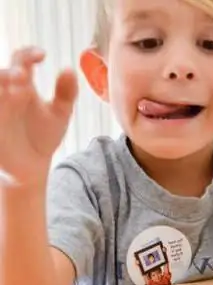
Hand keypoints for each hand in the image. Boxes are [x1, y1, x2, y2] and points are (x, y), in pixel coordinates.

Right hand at [0, 47, 77, 186]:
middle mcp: (6, 93)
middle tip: (23, 76)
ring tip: (13, 87)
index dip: (29, 54)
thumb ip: (66, 93)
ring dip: (0, 82)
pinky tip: (4, 100)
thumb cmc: (43, 137)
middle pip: (2, 73)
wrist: (32, 167)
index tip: (42, 56)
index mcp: (23, 85)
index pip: (22, 60)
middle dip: (10, 72)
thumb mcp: (59, 115)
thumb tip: (70, 69)